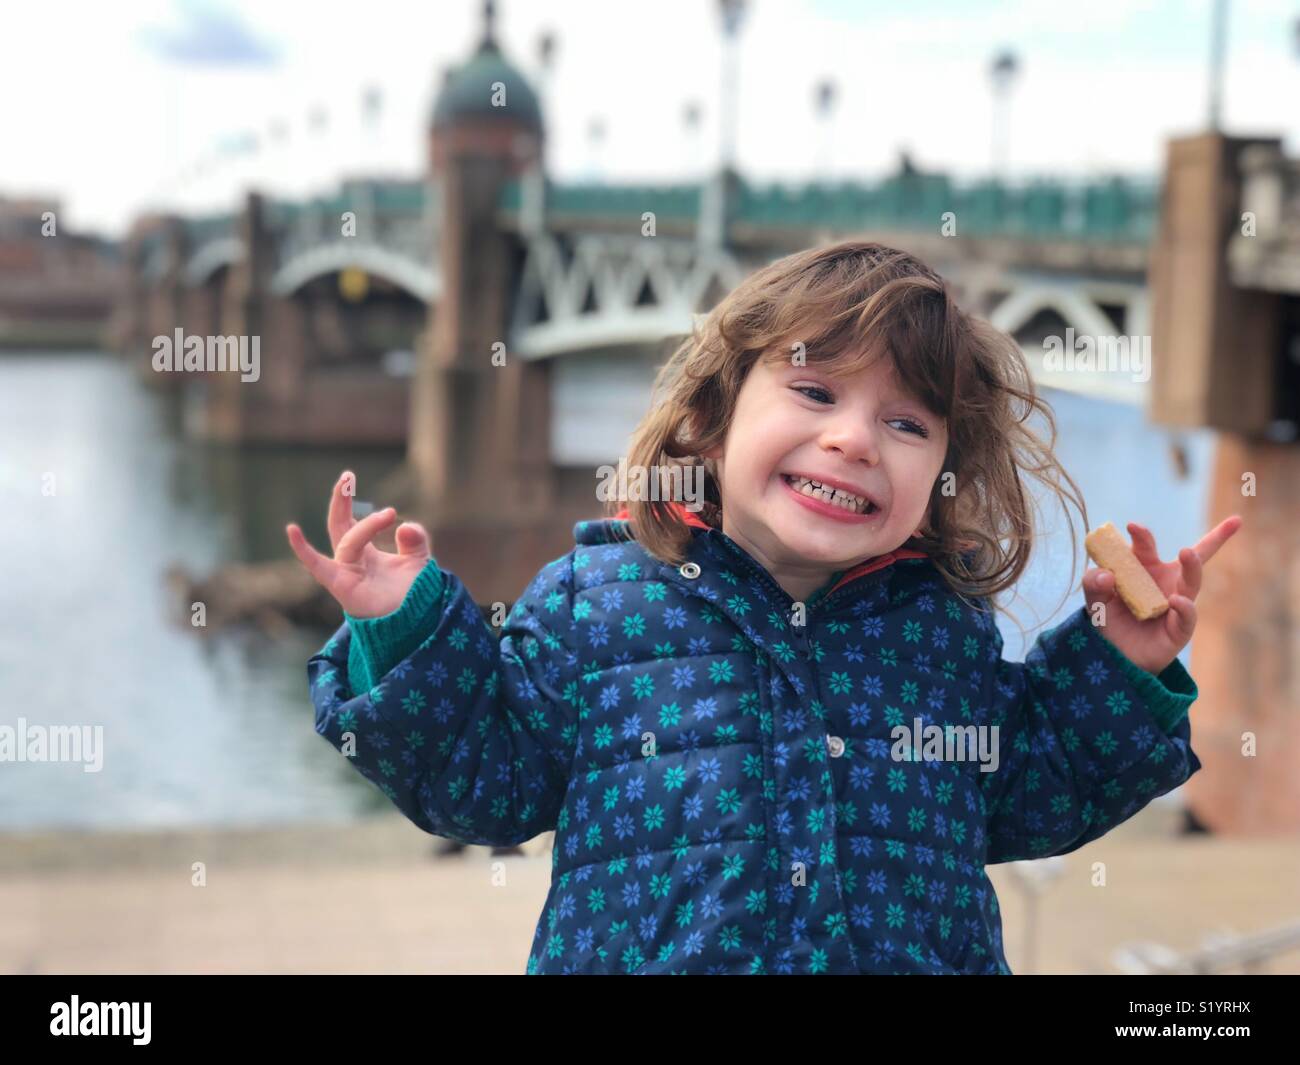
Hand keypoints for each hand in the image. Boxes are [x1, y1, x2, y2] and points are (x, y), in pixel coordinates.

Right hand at [285, 470, 431, 618]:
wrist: (415, 622)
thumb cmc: (413, 594)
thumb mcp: (419, 559)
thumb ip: (416, 539)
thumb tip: (404, 526)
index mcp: (365, 553)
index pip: (349, 522)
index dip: (347, 500)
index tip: (349, 476)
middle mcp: (351, 561)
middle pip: (338, 524)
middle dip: (341, 499)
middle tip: (347, 476)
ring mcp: (344, 573)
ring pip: (348, 541)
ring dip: (367, 526)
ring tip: (389, 515)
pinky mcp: (341, 586)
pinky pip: (317, 567)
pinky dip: (303, 550)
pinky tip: (292, 530)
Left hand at [1081, 516, 1241, 673]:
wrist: (1116, 657)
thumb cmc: (1110, 622)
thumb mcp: (1095, 602)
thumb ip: (1093, 584)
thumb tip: (1105, 574)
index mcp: (1145, 569)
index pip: (1147, 546)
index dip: (1141, 535)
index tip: (1131, 526)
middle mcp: (1167, 582)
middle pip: (1192, 558)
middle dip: (1213, 538)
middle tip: (1225, 524)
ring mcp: (1178, 603)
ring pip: (1192, 582)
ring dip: (1192, 566)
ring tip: (1187, 552)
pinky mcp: (1180, 627)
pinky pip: (1187, 615)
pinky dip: (1183, 606)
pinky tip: (1175, 600)